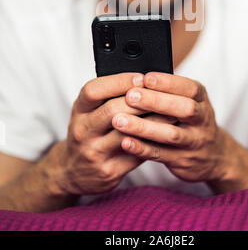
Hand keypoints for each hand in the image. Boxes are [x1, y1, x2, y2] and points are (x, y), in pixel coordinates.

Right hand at [56, 72, 176, 196]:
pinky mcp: (109, 171)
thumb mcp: (89, 111)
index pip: (94, 90)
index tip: (141, 78)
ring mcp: (94, 152)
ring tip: (172, 112)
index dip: (118, 81)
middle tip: (164, 94)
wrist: (72, 171)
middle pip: (112, 110)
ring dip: (153, 121)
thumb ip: (108, 97)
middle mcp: (83, 130)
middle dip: (141, 100)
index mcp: (79, 110)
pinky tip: (166, 133)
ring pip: (128, 133)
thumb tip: (143, 80)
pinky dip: (153, 142)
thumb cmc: (88, 131)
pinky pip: (136, 154)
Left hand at [112, 72, 226, 182]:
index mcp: (201, 99)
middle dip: (156, 101)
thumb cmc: (191, 120)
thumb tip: (137, 77)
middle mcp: (201, 120)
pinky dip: (142, 149)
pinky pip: (160, 154)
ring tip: (119, 120)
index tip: (145, 77)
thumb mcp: (190, 101)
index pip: (189, 88)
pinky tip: (125, 142)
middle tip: (130, 96)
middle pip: (184, 109)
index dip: (168, 82)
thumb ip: (170, 91)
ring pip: (170, 134)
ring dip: (143, 127)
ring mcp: (193, 142)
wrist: (214, 156)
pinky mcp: (182, 160)